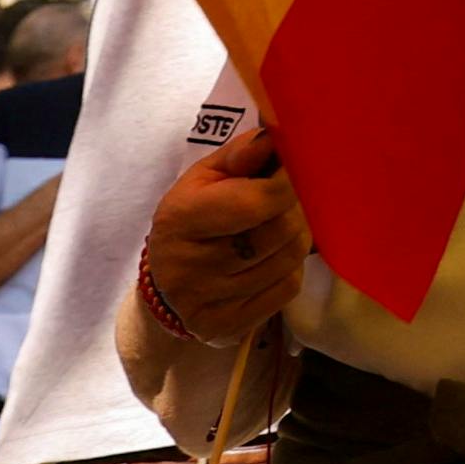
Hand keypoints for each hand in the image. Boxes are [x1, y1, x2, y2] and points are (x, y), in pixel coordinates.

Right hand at [138, 125, 308, 347]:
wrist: (166, 285)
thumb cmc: (193, 218)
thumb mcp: (203, 178)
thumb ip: (239, 156)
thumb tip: (274, 135)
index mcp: (181, 219)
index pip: (258, 200)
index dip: (289, 181)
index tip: (295, 169)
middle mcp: (190, 266)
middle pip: (280, 231)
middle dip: (297, 209)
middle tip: (292, 198)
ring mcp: (207, 303)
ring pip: (290, 260)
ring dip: (298, 236)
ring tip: (283, 224)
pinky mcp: (225, 328)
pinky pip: (287, 289)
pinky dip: (291, 268)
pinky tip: (274, 257)